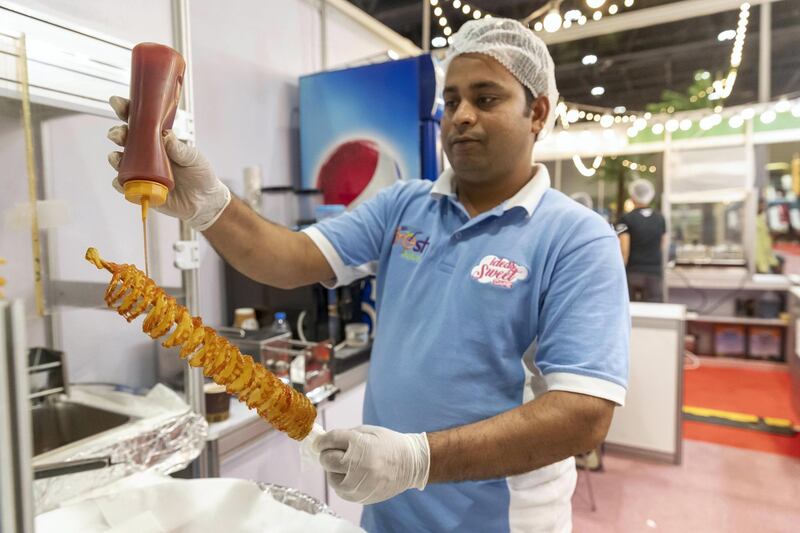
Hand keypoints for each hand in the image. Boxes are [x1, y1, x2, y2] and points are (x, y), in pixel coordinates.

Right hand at [106, 96, 230, 230]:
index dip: (126, 111)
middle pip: (125, 139)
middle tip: (118, 134)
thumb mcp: (194, 158)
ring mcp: (142, 171)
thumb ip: (180, 149)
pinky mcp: (142, 190)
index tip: (118, 103)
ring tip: (116, 157)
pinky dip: (119, 184)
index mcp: (158, 140)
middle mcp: (146, 154)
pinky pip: (125, 186)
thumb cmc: (200, 174)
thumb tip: (164, 134)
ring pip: (120, 161)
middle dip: (117, 133)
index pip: (139, 122)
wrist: (205, 201)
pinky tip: (120, 182)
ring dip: (114, 157)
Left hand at [317, 425, 429, 504]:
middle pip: (327, 460)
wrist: (411, 464)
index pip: (330, 441)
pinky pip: (340, 489)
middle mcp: (358, 465)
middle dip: (327, 454)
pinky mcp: (360, 496)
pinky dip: (342, 481)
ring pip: (331, 477)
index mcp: (360, 444)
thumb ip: (344, 436)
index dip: (322, 441)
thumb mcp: (367, 432)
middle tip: (335, 452)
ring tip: (349, 465)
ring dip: (334, 470)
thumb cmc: (388, 444)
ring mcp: (359, 484)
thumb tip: (322, 442)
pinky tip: (354, 474)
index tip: (319, 442)